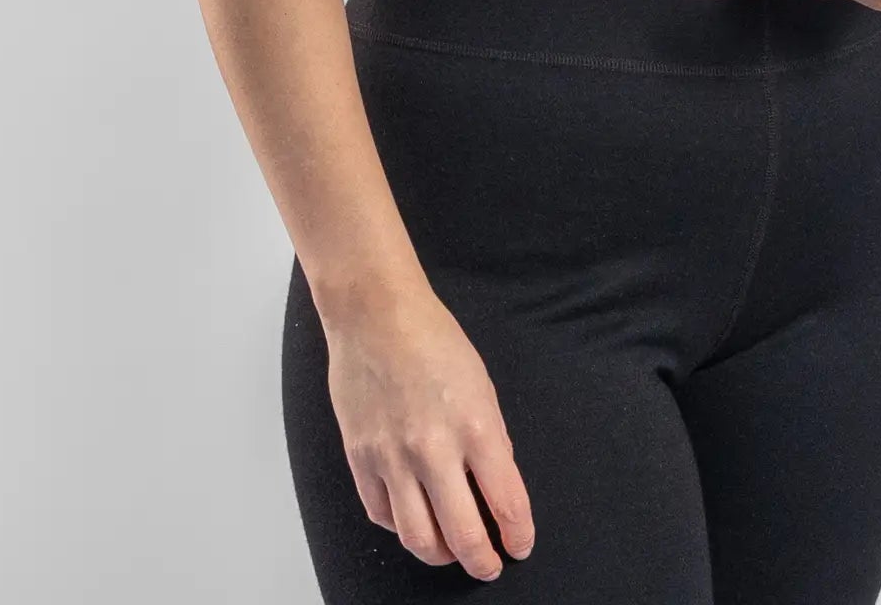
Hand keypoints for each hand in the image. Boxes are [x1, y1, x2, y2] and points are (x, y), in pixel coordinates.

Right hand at [323, 280, 534, 578]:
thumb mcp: (482, 385)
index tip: (520, 545)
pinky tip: (414, 518)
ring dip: (440, 555)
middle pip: (462, 535)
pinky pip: (381, 515)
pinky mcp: (360, 458)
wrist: (375, 314)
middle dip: (482, 562)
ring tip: (451, 551)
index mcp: (476, 425)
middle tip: (489, 565)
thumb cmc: (432, 339)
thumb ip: (490, 439)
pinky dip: (401, 527)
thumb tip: (494, 485)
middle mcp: (434, 448)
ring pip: (417, 538)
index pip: (506, 503)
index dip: (518, 535)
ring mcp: (392, 457)